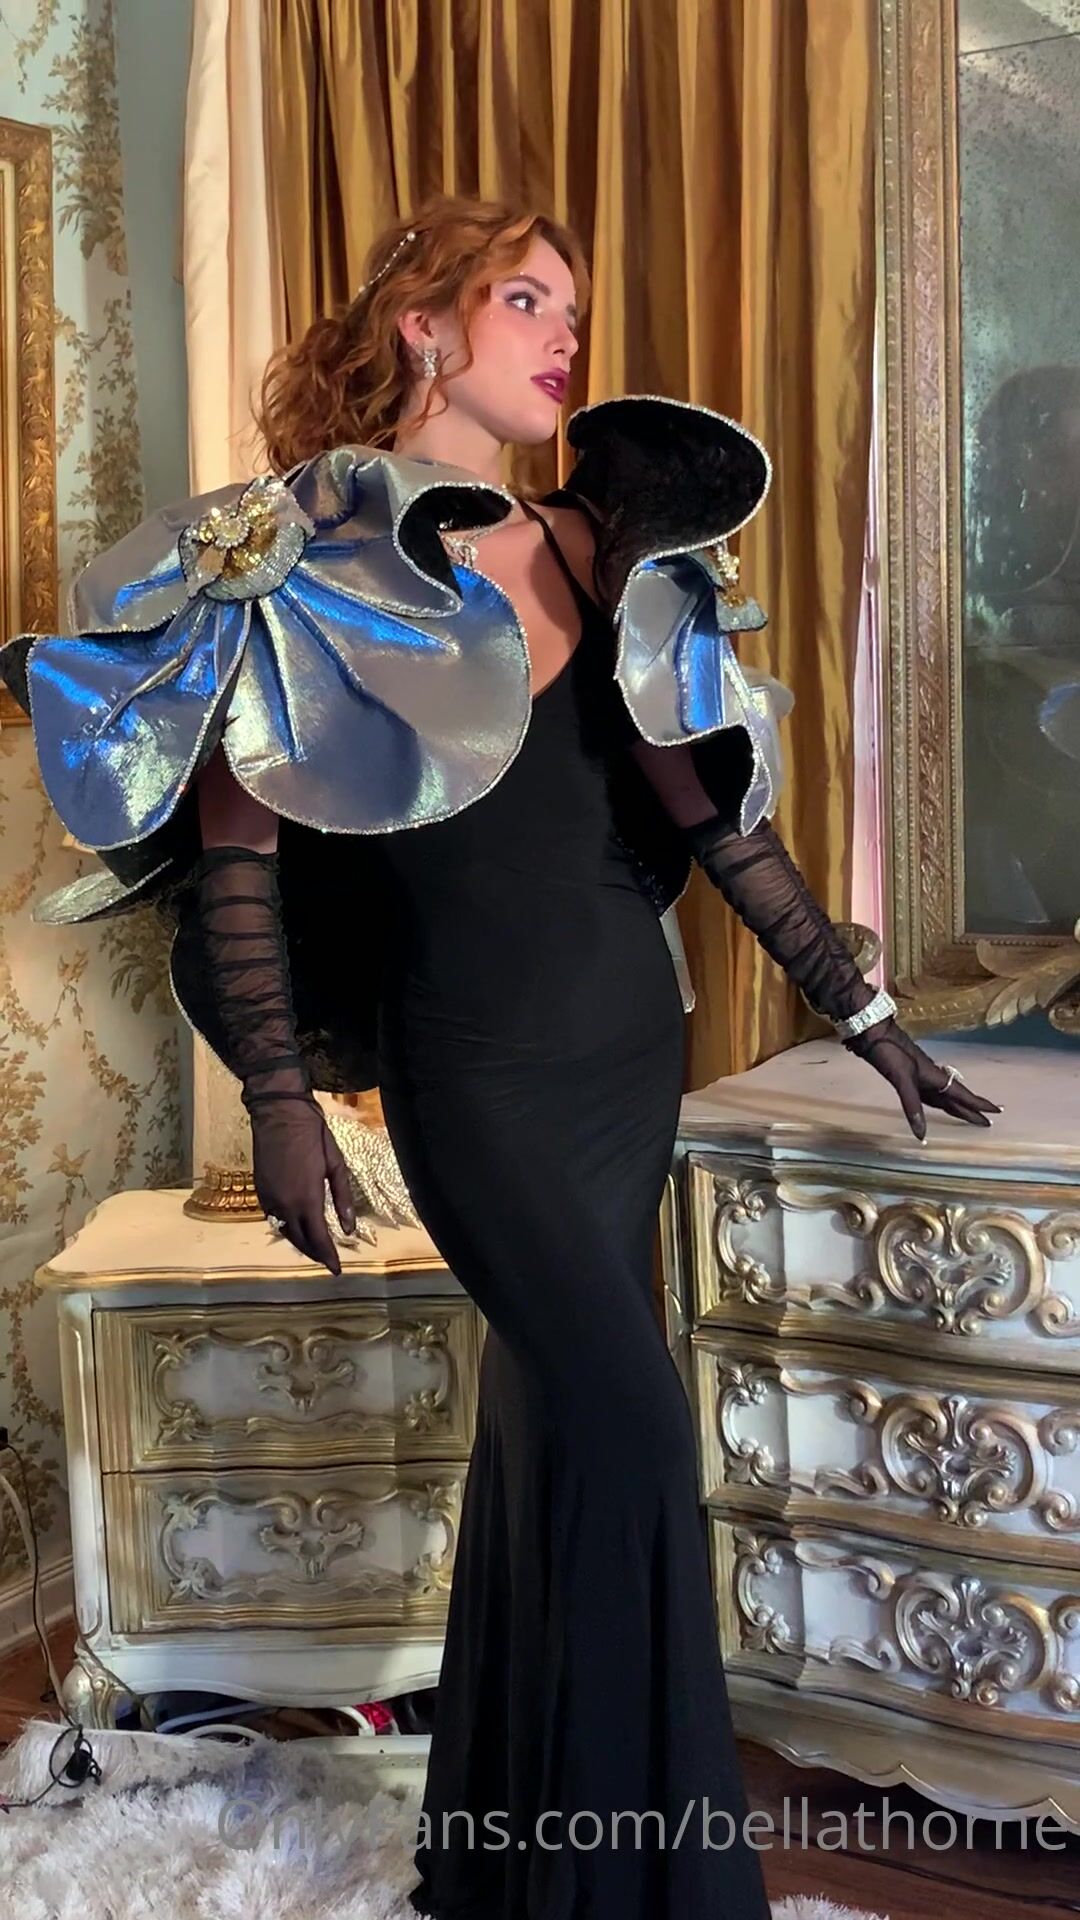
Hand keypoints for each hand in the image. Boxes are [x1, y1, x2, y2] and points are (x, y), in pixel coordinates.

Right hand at [250, 1096, 356, 1272]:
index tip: (337, 1270)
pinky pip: (272, 1218)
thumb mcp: (336, 1165)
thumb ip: (343, 1199)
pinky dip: (285, 1228)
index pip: (319, 1239)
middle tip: (327, 1261)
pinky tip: (295, 1227)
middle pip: (300, 1241)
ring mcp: (269, 1198)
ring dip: (299, 1243)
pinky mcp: (260, 1190)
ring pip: (284, 1232)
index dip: (328, 1257)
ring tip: (314, 1248)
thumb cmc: (313, 1135)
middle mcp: (285, 1205)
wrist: (280, 1113)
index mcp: (307, 1200)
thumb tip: (349, 1229)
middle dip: (314, 1254)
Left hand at [846, 1023, 1000, 1141]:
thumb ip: (913, 1106)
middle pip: (955, 1097)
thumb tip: (922, 1135)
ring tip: (967, 1116)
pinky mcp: (907, 1074)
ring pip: (943, 1095)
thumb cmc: (890, 1052)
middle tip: (986, 1121)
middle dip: (971, 1109)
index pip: (962, 1094)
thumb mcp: (902, 1079)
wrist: (873, 1031)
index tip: (996, 1111)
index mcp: (935, 1077)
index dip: (978, 1104)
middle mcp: (931, 1077)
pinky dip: (936, 1102)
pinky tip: (935, 1104)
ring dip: (955, 1106)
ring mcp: (919, 1075)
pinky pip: (928, 1093)